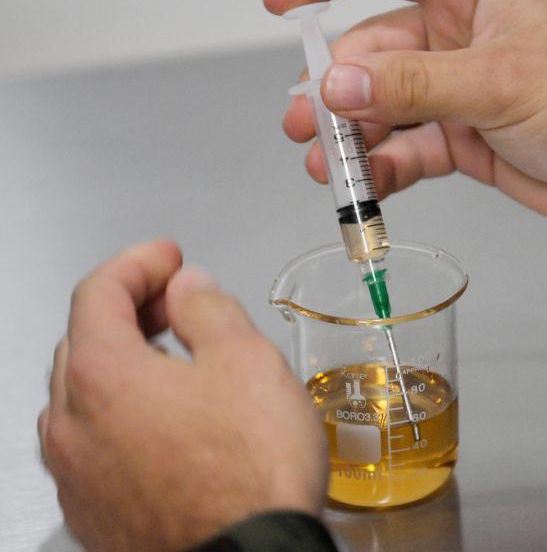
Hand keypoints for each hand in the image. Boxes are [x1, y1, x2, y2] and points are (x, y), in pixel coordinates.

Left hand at [37, 240, 326, 550]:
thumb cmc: (250, 473)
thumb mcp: (247, 361)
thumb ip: (209, 309)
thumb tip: (188, 289)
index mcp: (102, 376)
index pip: (99, 291)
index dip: (138, 262)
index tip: (166, 257)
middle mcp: (72, 426)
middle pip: (83, 339)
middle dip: (128, 308)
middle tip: (173, 301)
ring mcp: (77, 475)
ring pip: (82, 395)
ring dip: (121, 362)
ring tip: (171, 360)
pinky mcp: (95, 512)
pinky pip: (93, 444)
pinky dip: (120, 414)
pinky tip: (164, 422)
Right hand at [265, 0, 546, 228]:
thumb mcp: (497, 81)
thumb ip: (413, 85)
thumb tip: (341, 86)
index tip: (282, 6)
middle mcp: (460, 42)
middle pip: (375, 58)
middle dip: (337, 91)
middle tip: (306, 121)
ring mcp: (459, 95)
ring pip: (387, 112)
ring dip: (354, 139)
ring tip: (325, 163)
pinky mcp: (465, 142)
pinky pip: (410, 153)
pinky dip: (386, 170)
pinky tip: (367, 185)